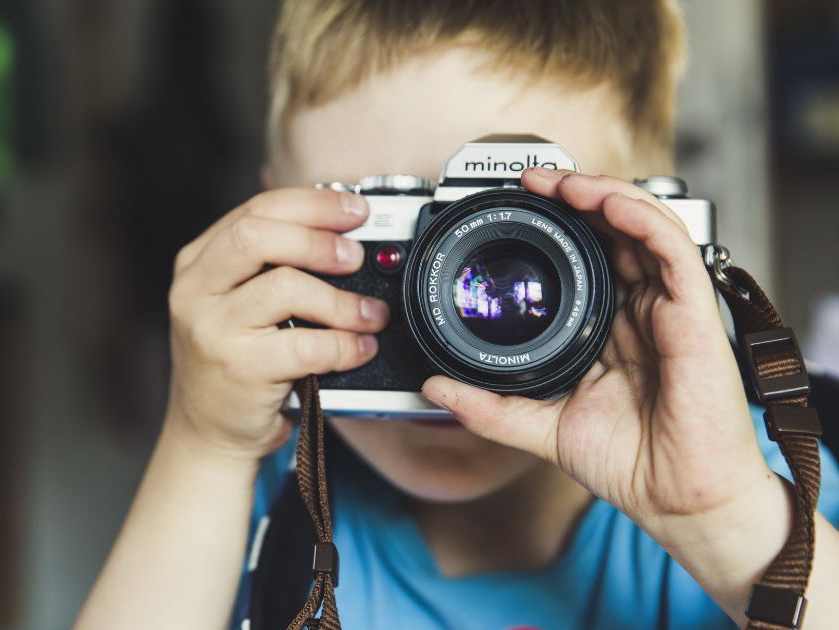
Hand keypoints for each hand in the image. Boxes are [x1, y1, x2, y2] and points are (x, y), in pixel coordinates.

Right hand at [166, 188, 388, 461]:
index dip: (311, 204)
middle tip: (355, 256)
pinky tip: (359, 348)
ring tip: (369, 314)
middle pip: (257, 236)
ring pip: (285, 287)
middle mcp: (196, 291)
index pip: (255, 211)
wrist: (207, 432)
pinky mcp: (239, 369)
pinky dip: (344, 344)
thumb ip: (273, 266)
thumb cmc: (234, 362)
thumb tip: (342, 233)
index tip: (353, 209)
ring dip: (341, 299)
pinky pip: (305, 345)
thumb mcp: (237, 303)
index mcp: (198, 263)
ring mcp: (213, 330)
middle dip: (318, 239)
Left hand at [422, 168, 773, 531]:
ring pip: (643, 224)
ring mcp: (668, 306)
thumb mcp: (540, 426)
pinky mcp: (694, 312)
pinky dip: (638, 216)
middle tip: (531, 181)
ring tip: (558, 182)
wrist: (676, 499)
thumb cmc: (629, 462)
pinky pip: (671, 248)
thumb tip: (435, 387)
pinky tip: (604, 202)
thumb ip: (488, 406)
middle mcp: (641, 309)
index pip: (588, 256)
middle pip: (614, 229)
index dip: (557, 225)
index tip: (515, 207)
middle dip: (574, 195)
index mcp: (611, 327)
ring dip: (602, 193)